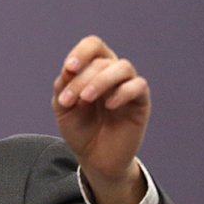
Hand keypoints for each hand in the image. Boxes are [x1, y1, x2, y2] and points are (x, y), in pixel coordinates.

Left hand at [52, 36, 149, 203]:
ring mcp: (127, 87)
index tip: (68, 68)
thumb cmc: (79, 128)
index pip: (93, 46)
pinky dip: (122, 92)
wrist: (94, 157)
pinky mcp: (141, 102)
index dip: (81, 52)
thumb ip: (63, 87)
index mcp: (93, 70)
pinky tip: (109, 106)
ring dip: (100, 81)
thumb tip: (69, 70)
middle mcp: (112, 74)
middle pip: (102, 60)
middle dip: (81, 79)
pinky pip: (138, 86)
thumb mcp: (63, 107)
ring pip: (123, 67)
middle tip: (67, 101)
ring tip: (85, 100)